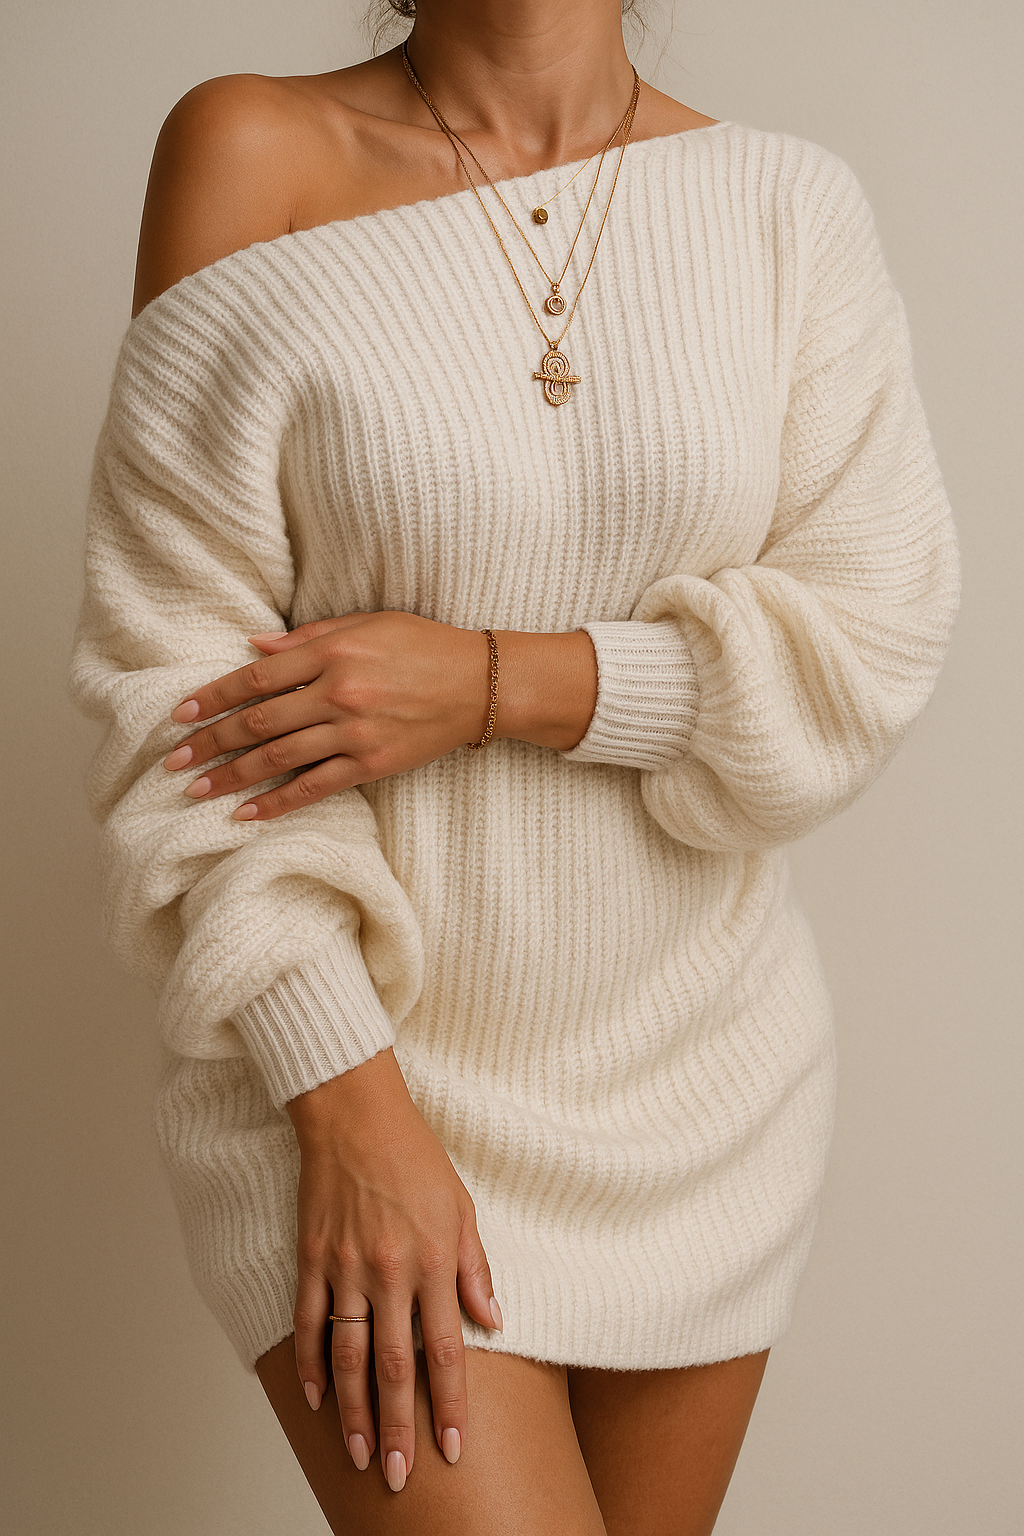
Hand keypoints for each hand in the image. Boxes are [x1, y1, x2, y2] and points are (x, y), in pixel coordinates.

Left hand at [161, 612, 492, 820]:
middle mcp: (339, 694)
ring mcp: (355, 733)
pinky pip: (315, 787)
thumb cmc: (423, 646)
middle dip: (211, 741)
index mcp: (333, 653)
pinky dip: (277, 803)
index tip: (181, 713)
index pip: (256, 678)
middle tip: (174, 759)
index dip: (213, 696)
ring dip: (232, 776)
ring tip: (195, 789)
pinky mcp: (373, 764)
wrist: (481, 684)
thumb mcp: (367, 624)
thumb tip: (254, 649)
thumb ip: (308, 637)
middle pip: (258, 722)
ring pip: (279, 759)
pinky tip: (246, 814)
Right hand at [286, 1049, 502, 1490]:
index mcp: (432, 1260)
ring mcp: (345, 1267)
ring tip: (360, 1455)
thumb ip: (474, 1269)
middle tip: (401, 1476)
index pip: (445, 1349)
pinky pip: (309, 1322)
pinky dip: (311, 1363)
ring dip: (354, 1412)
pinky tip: (316, 1400)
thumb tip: (494, 1321)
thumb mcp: (461, 1208)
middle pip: (393, 1366)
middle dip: (399, 1427)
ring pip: (348, 1356)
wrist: (355, 1113)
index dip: (450, 1403)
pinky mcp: (312, 1257)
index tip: (454, 1447)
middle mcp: (389, 1271)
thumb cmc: (414, 1156)